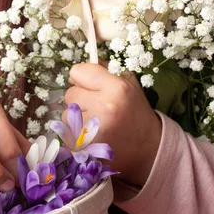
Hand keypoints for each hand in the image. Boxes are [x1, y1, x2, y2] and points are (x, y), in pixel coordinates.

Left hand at [65, 63, 161, 186]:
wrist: (147, 147)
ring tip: (96, 120)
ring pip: (66, 113)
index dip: (82, 76)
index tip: (90, 84)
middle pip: (70, 93)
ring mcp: (93, 129)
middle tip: (97, 105)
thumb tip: (79, 66)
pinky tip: (93, 133)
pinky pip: (67, 130)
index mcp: (116, 88)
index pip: (78, 71)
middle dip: (81, 97)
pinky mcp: (85, 147)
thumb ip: (103, 69)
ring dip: (77, 115)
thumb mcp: (127, 82)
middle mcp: (104, 107)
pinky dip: (76, 131)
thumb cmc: (134, 110)